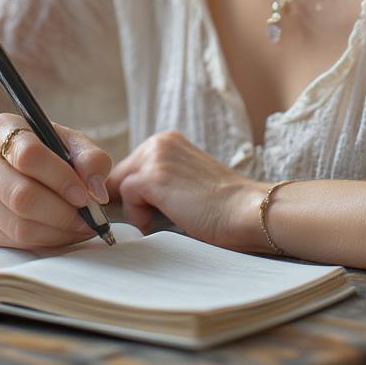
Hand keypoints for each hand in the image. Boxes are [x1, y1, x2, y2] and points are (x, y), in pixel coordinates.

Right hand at [0, 113, 112, 249]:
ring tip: (81, 226)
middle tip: (89, 218)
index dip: (61, 178)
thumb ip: (90, 158)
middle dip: (63, 213)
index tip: (85, 195)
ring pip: (19, 226)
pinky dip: (46, 242)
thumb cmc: (39, 149)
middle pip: (21, 196)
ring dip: (58, 232)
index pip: (28, 155)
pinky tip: (62, 232)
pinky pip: (15, 244)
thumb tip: (97, 192)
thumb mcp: (66, 140)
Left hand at [106, 130, 265, 250]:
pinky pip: (125, 197)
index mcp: (168, 141)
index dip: (133, 191)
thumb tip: (127, 194)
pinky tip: (156, 223)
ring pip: (119, 185)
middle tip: (150, 218)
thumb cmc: (221, 206)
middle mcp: (159, 142)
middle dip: (129, 198)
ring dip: (134, 208)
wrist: (246, 211)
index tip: (144, 210)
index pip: (131, 164)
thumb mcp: (185, 181)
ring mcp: (155, 158)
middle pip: (120, 173)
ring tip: (157, 221)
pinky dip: (136, 215)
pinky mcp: (153, 178)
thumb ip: (161, 179)